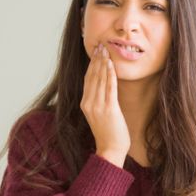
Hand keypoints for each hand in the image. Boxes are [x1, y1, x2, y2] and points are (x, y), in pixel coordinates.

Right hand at [81, 43, 129, 167]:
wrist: (110, 150)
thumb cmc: (108, 133)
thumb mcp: (99, 115)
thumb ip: (98, 101)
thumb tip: (104, 87)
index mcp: (84, 104)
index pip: (88, 79)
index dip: (91, 64)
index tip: (95, 52)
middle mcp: (88, 103)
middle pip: (92, 76)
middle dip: (97, 59)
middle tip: (101, 45)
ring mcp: (97, 106)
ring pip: (100, 79)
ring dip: (103, 63)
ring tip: (106, 50)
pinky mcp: (108, 109)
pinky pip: (109, 88)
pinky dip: (110, 74)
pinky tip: (111, 64)